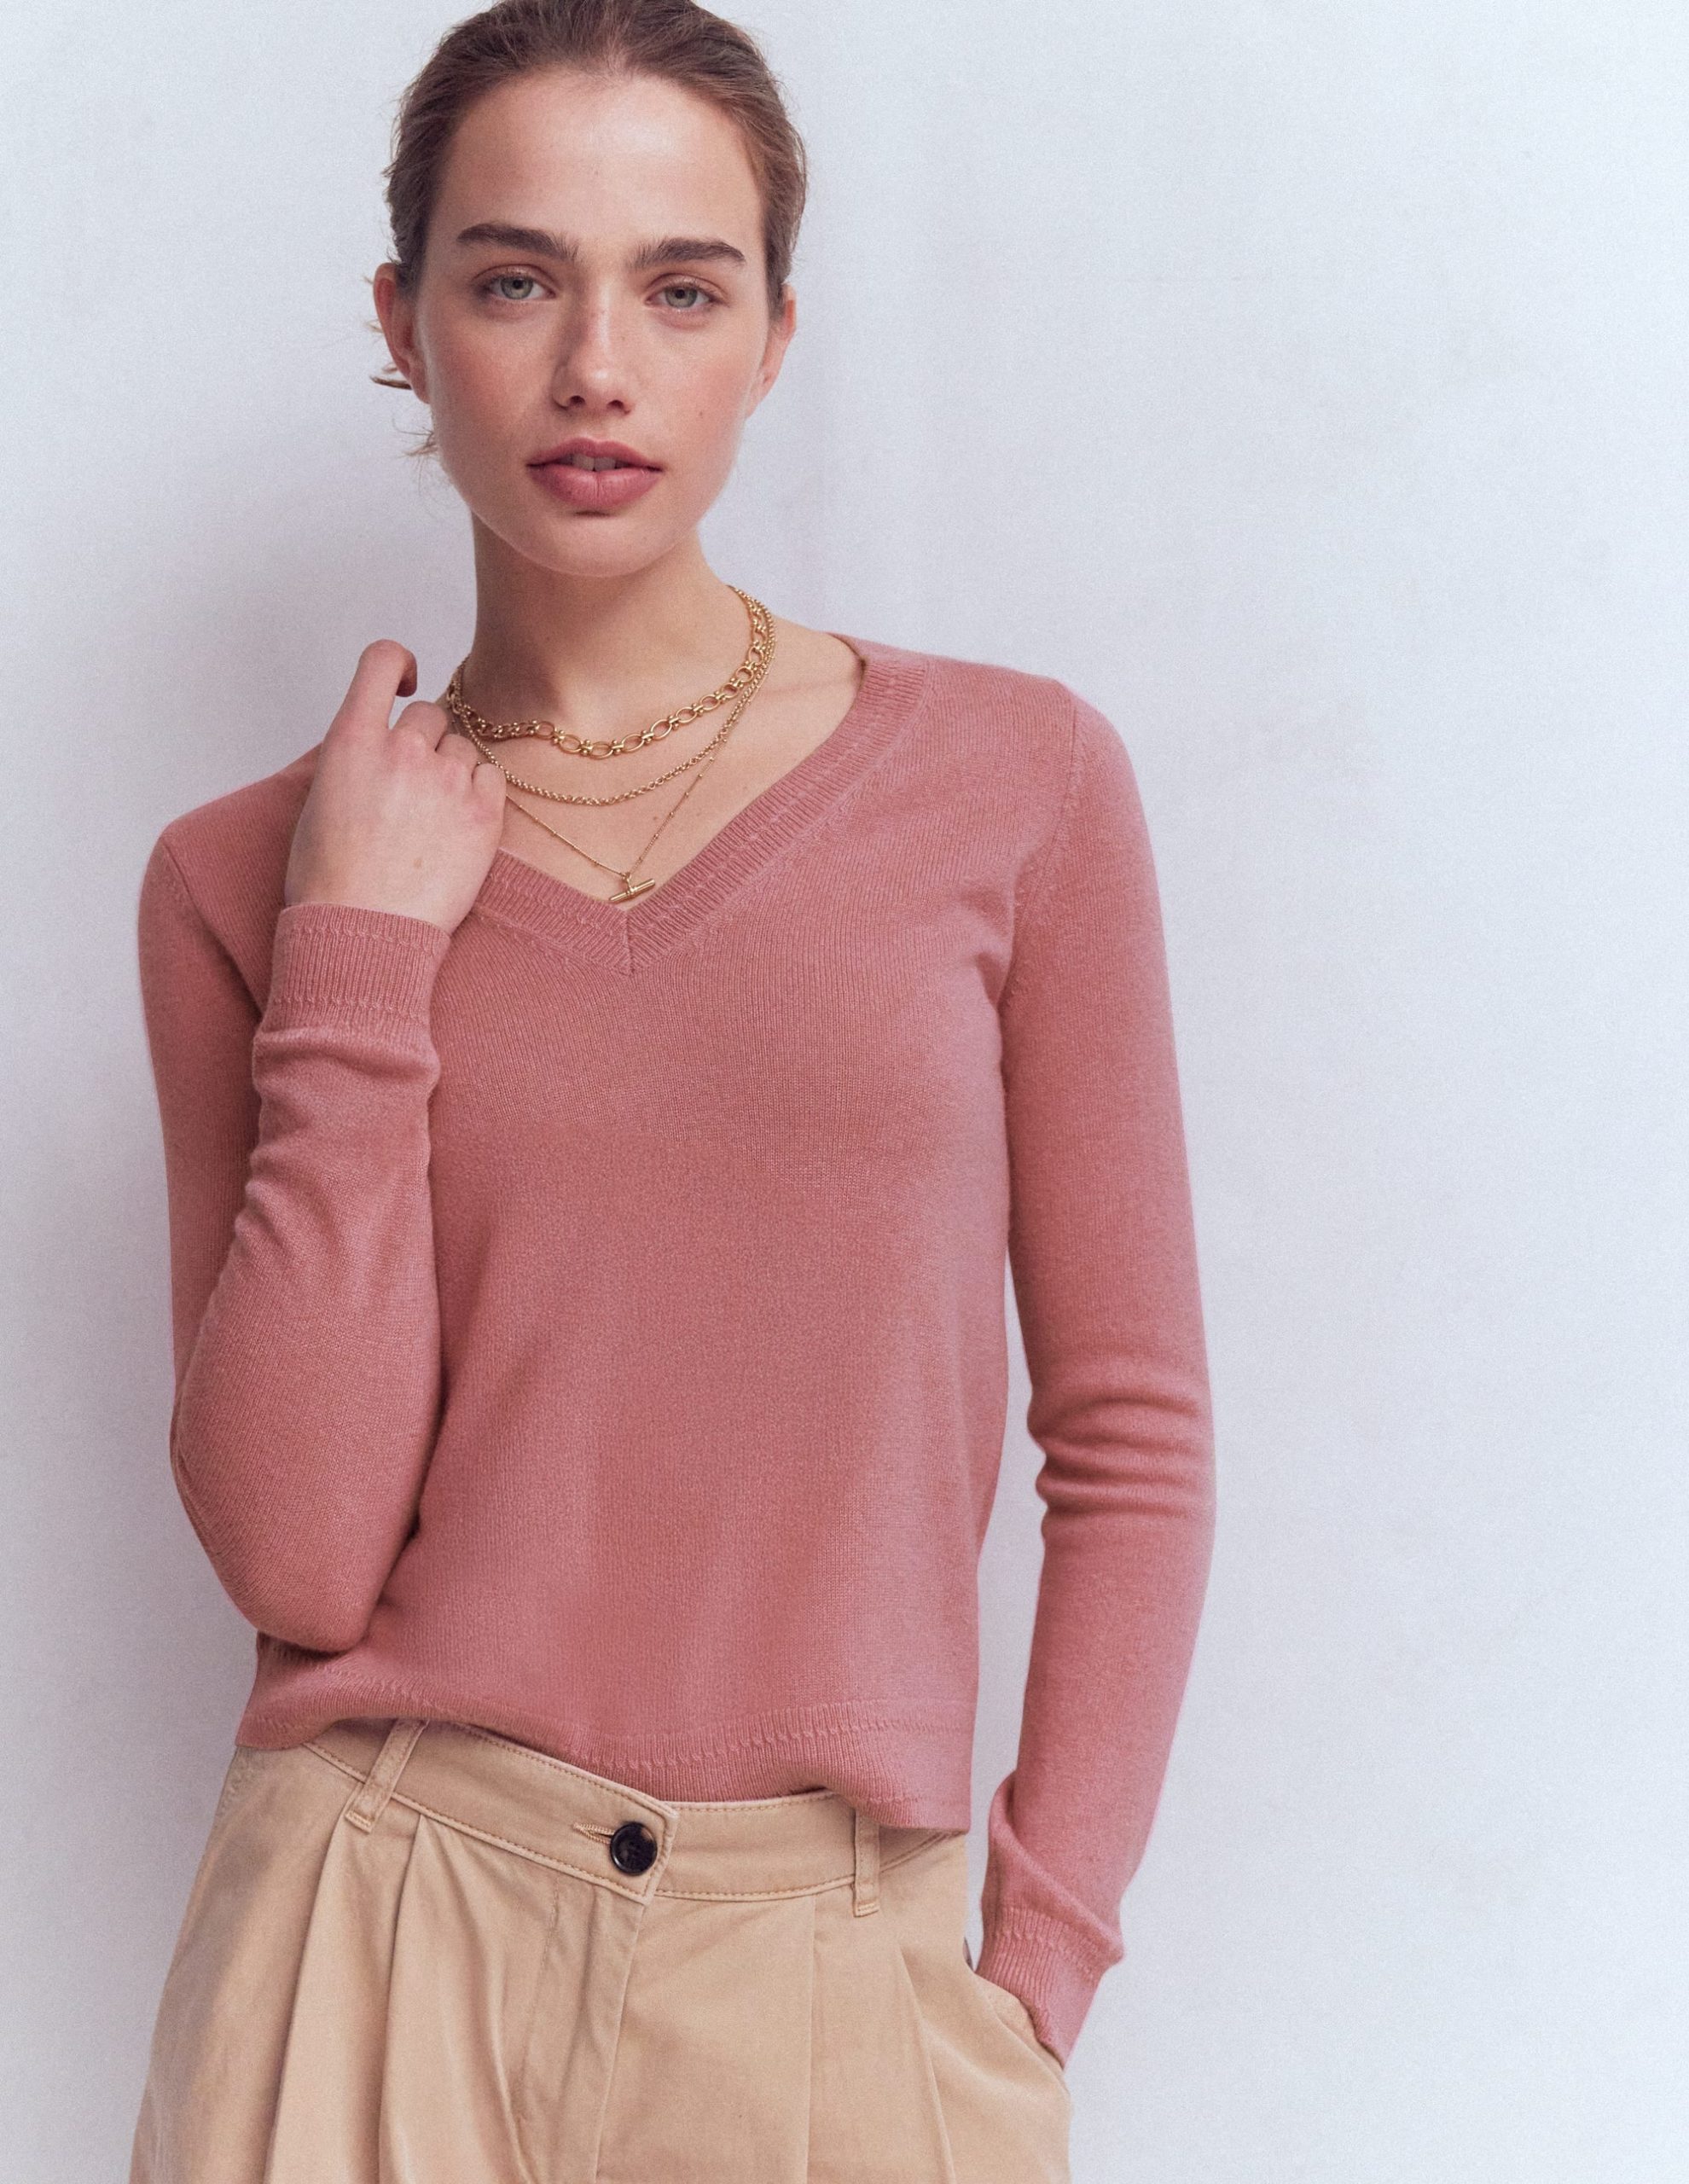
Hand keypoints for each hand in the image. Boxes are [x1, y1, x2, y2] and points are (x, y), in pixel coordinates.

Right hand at [284, 640, 505, 933]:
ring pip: (461, 750)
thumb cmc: (330, 881)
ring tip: (430, 823)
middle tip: (411, 790)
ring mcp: (447, 781)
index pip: (381, 660)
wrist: (363, 934)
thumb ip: (355, 757)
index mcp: (352, 740)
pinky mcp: (484, 815)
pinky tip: (455, 830)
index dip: (398, 662)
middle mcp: (402, 749)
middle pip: (430, 714)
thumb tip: (378, 743)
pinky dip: (478, 797)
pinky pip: (490, 780)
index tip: (406, 679)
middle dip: (423, 742)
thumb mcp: (320, 800)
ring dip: (451, 773)